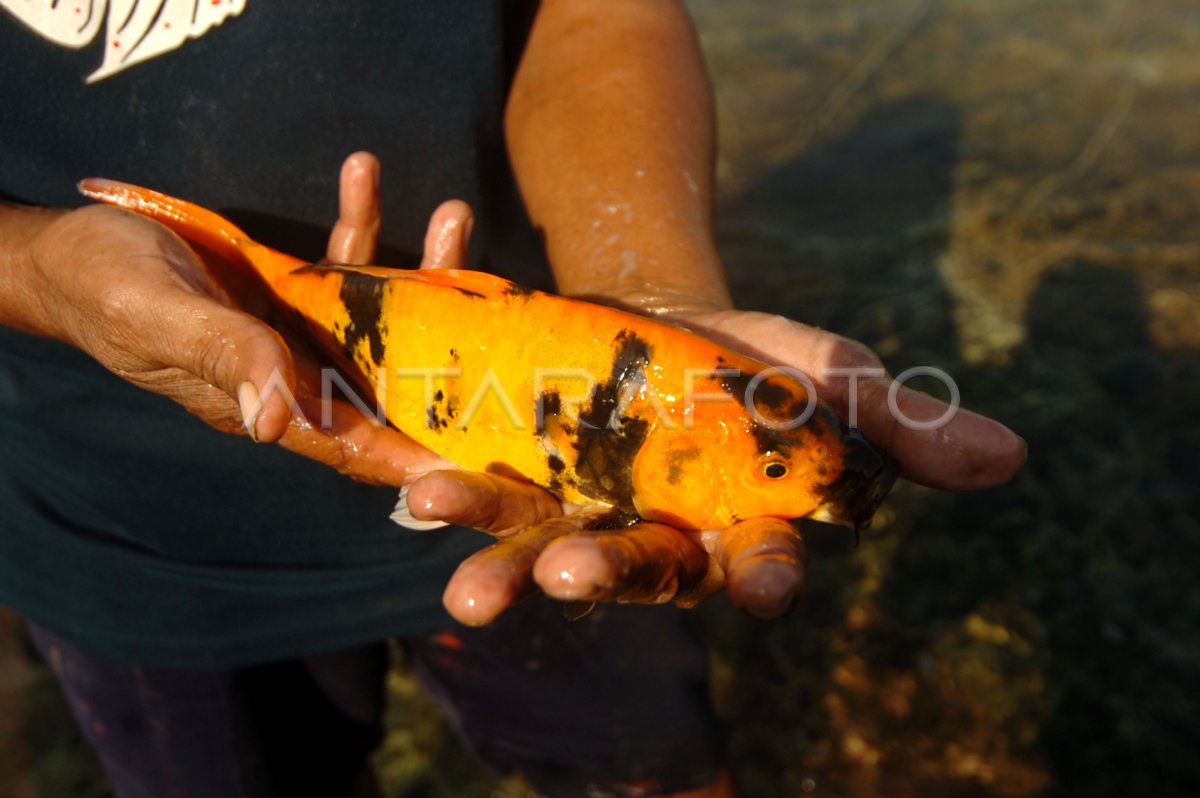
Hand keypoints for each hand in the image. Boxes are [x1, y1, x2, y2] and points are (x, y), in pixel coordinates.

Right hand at [10, 154, 472, 486]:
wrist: (74, 247)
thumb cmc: (104, 290)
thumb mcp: (162, 320)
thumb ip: (224, 360)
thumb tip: (278, 423)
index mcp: (266, 404)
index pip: (352, 442)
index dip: (413, 454)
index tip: (478, 457)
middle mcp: (295, 375)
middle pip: (387, 375)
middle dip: (447, 343)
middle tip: (498, 303)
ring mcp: (298, 332)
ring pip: (379, 312)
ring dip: (420, 265)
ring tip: (452, 210)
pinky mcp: (292, 289)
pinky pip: (341, 261)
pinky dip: (360, 221)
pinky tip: (363, 174)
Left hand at [318, 156, 1026, 625]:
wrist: (653, 316)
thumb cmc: (753, 360)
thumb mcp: (824, 370)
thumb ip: (896, 419)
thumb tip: (1010, 459)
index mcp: (734, 520)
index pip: (762, 560)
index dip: (767, 572)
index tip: (768, 584)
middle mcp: (652, 534)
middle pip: (637, 570)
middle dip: (610, 575)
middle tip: (576, 573)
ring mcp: (578, 510)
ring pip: (543, 551)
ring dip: (504, 563)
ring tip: (465, 583)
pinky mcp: (518, 475)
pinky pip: (484, 498)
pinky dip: (451, 499)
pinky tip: (416, 489)